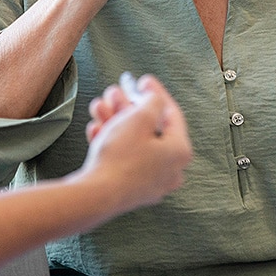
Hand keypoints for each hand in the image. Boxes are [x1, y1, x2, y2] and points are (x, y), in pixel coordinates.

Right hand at [78, 75, 192, 213]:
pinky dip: (112, 142)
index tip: (142, 80)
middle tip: (115, 93)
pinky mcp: (132, 189)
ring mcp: (151, 182)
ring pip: (134, 142)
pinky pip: (125, 158)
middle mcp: (171, 169)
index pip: (171, 114)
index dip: (156, 93)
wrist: (97, 195)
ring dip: (116, 121)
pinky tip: (96, 129)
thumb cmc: (121, 157)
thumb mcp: (139, 118)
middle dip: (128, 107)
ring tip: (99, 107)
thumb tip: (155, 99)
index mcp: (180, 151)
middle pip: (150, 128)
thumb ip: (152, 102)